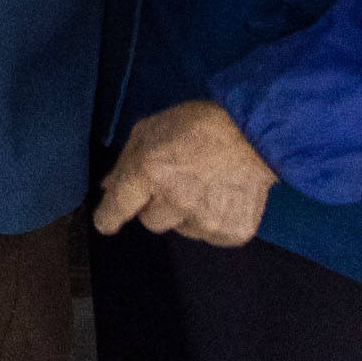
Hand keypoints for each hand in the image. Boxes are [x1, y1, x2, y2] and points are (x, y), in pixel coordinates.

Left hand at [92, 100, 275, 245]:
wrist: (255, 134)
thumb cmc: (197, 125)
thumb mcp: (150, 130)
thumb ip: (125, 162)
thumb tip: (107, 188)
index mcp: (149, 171)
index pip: (117, 207)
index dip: (108, 217)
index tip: (106, 223)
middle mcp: (174, 199)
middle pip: (150, 222)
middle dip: (156, 206)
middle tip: (176, 184)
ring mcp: (204, 219)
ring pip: (180, 229)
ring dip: (185, 214)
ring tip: (204, 185)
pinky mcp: (230, 233)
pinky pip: (209, 236)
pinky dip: (212, 220)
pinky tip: (222, 197)